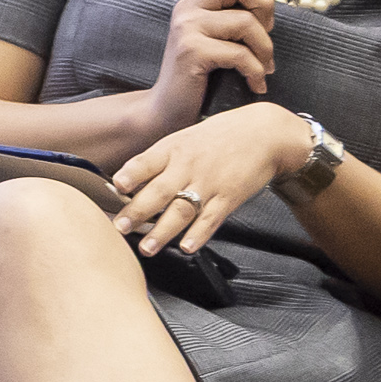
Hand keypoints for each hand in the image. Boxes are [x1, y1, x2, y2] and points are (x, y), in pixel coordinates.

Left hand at [112, 103, 308, 254]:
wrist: (264, 133)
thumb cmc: (217, 137)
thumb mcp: (182, 139)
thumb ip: (156, 160)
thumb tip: (124, 183)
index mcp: (172, 149)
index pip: (146, 162)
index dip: (131, 174)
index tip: (116, 187)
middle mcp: (188, 167)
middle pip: (159, 191)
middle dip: (137, 212)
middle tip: (119, 228)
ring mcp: (209, 183)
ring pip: (182, 210)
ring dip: (162, 232)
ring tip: (146, 248)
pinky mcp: (230, 197)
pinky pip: (211, 219)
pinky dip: (199, 234)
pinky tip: (187, 247)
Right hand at [152, 0, 279, 115]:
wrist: (169, 109)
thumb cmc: (201, 75)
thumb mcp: (216, 37)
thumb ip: (232, 16)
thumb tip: (269, 5)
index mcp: (194, 1)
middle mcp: (186, 8)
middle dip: (264, 5)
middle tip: (267, 31)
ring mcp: (186, 28)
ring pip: (245, 21)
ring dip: (265, 48)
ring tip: (264, 66)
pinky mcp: (190, 51)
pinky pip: (240, 53)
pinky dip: (256, 71)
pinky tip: (255, 83)